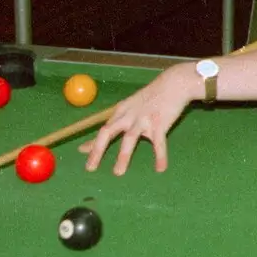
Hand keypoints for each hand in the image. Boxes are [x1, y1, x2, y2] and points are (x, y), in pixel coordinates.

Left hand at [81, 61, 203, 173]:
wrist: (175, 83)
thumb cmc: (154, 95)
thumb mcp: (133, 104)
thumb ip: (120, 119)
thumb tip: (108, 131)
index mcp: (122, 110)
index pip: (103, 128)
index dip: (92, 142)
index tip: (81, 153)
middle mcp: (129, 115)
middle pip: (108, 132)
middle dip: (97, 150)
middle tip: (90, 168)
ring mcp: (144, 119)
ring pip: (129, 139)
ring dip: (123, 156)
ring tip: (118, 173)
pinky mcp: (160, 124)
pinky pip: (159, 144)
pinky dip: (160, 157)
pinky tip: (160, 169)